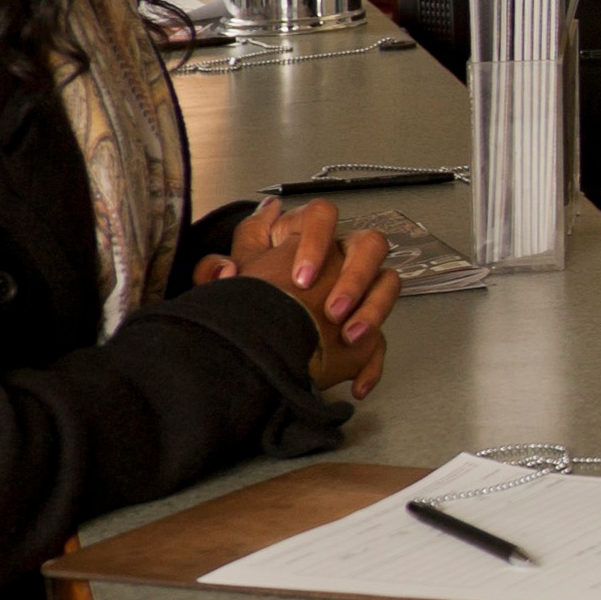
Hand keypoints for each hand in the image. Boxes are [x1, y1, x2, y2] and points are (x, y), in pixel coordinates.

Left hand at [200, 197, 396, 396]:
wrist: (251, 348)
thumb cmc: (244, 302)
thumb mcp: (224, 286)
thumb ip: (213, 270)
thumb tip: (224, 268)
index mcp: (304, 238)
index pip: (321, 215)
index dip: (317, 241)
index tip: (301, 278)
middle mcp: (339, 257)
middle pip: (369, 245)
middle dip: (355, 277)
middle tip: (333, 310)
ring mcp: (357, 292)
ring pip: (388, 282)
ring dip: (373, 308)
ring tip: (350, 337)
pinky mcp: (364, 330)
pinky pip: (382, 342)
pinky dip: (371, 365)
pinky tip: (356, 384)